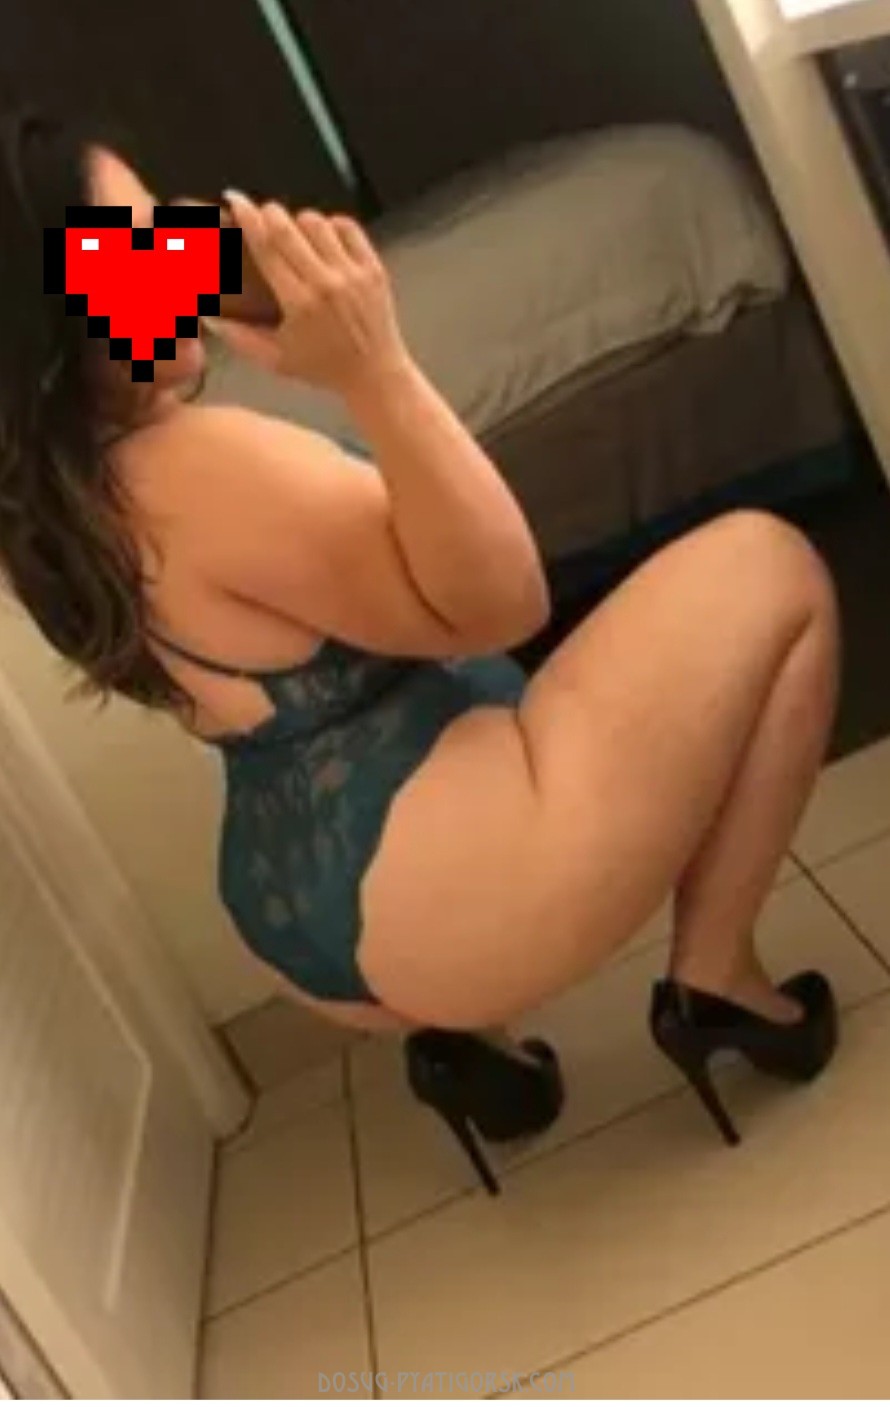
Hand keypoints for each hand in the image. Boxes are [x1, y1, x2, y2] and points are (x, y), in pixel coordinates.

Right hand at [204, 191, 411, 394]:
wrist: (375, 375)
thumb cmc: (322, 369)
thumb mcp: (276, 360)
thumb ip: (239, 339)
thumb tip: (208, 318)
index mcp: (299, 304)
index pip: (267, 248)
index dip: (248, 218)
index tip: (234, 199)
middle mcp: (326, 284)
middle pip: (289, 227)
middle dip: (270, 213)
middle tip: (263, 215)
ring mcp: (353, 273)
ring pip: (318, 223)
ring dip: (300, 222)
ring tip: (296, 235)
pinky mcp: (373, 268)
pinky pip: (348, 228)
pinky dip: (333, 225)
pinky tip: (325, 238)